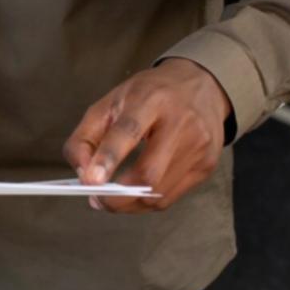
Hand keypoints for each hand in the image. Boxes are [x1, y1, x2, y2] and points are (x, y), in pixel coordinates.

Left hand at [62, 57, 231, 213]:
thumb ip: (86, 136)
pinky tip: (135, 194)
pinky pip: (172, 196)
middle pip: (149, 172)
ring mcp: (198, 146)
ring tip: (112, 199)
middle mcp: (180, 122)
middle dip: (118, 195)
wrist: (199, 86)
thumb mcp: (109, 102)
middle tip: (97, 199)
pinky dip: (147, 201)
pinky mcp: (207, 165)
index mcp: (150, 99)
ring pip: (160, 191)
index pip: (128, 131)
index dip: (107, 158)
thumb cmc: (148, 95)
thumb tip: (82, 173)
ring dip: (130, 203)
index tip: (89, 181)